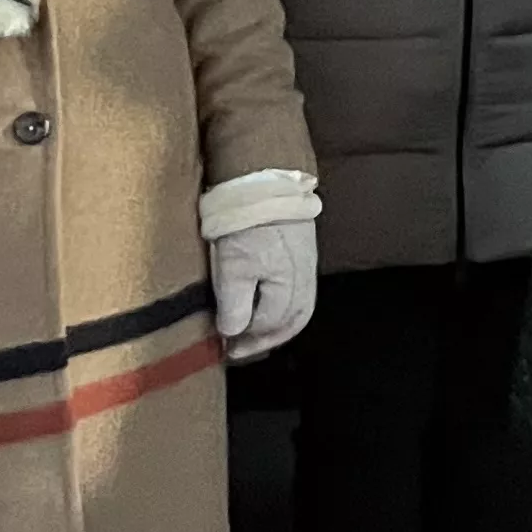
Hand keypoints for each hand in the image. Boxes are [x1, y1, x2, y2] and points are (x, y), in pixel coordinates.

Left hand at [209, 219, 320, 362]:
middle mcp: (304, 280)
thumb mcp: (232, 267)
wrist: (265, 182)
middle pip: (292, 322)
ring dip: (277, 328)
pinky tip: (267, 307)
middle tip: (240, 350)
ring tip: (253, 335)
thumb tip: (233, 334)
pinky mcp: (304, 254)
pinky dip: (284, 309)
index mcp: (288, 287)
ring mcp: (307, 266)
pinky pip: (300, 294)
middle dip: (267, 340)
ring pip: (299, 310)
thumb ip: (235, 305)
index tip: (224, 347)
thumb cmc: (246, 226)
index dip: (247, 340)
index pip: (270, 325)